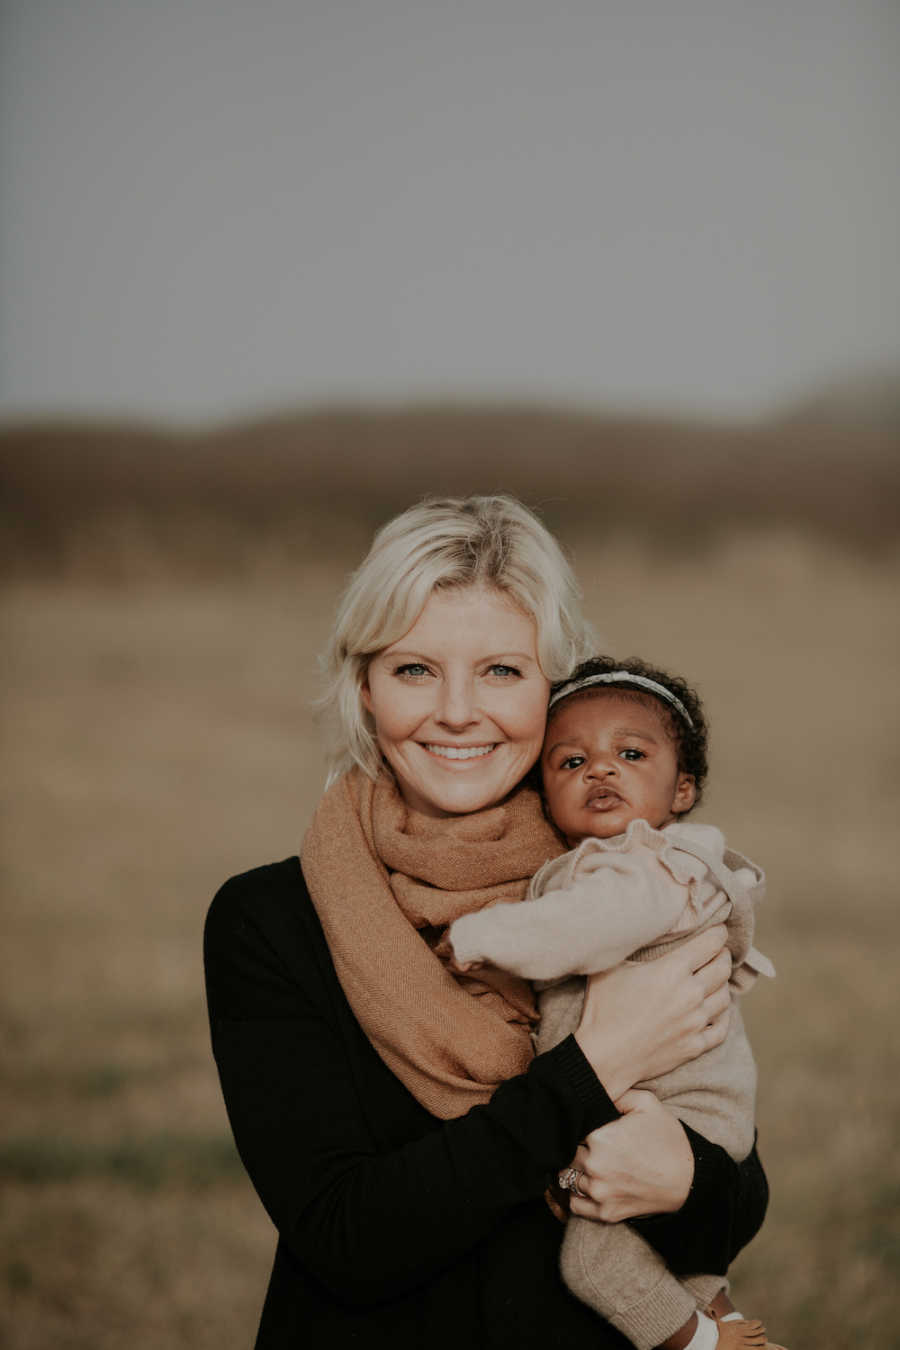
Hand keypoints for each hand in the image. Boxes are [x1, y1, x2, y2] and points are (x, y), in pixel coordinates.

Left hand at [566, 1089, 693, 1221]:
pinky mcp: (605, 1213)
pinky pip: (575, 1204)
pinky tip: (588, 1183)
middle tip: (591, 1145)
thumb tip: (596, 1088)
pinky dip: (576, 1195)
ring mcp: (599, 1193)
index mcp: (600, 1138)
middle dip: (576, 1147)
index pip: (572, 1129)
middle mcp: (595, 1167)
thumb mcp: (647, 1104)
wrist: (689, 1181)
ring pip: (567, 1177)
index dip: (579, 1126)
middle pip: (567, 1153)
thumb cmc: (668, 1141)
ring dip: (575, 1170)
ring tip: (591, 1163)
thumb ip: (618, 1093)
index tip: (589, 1126)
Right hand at [574, 925, 730, 1101]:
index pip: (710, 944)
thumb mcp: (612, 967)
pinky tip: (717, 1011)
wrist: (604, 1056)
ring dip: (722, 985)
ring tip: (715, 980)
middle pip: (723, 968)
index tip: (719, 931)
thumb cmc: (604, 1009)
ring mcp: (694, 1022)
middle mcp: (690, 994)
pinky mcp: (694, 1046)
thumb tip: (638, 929)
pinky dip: (723, 1016)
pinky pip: (721, 1028)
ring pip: (725, 997)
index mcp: (672, 970)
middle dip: (723, 956)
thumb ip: (631, 947)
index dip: (718, 934)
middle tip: (718, 952)